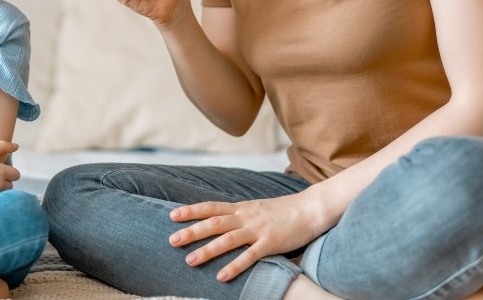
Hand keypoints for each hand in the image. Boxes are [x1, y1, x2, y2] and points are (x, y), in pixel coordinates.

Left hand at [168, 193, 321, 282]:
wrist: (311, 208)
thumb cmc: (284, 211)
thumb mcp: (258, 208)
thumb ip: (241, 215)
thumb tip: (222, 224)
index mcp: (242, 208)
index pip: (211, 207)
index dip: (192, 211)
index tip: (173, 216)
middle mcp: (246, 216)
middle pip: (214, 223)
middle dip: (192, 231)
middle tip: (172, 240)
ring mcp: (258, 229)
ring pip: (227, 239)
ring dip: (207, 250)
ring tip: (190, 261)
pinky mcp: (271, 243)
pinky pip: (250, 256)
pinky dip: (234, 266)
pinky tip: (221, 276)